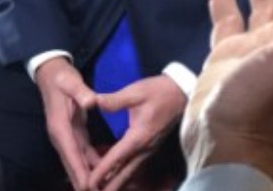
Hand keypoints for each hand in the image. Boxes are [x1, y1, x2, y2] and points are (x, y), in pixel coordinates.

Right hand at [34, 56, 99, 190]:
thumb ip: (81, 91)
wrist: (52, 74)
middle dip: (84, 182)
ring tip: (104, 188)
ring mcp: (66, 137)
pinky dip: (92, 165)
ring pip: (78, 163)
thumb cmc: (62, 78)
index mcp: (60, 127)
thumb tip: (91, 101)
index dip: (80, 173)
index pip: (71, 155)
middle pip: (73, 166)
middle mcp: (61, 137)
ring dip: (89, 177)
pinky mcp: (72, 135)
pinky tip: (104, 173)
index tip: (88, 188)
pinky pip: (83, 155)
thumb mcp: (71, 81)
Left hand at [88, 74, 185, 190]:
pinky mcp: (150, 148)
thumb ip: (114, 100)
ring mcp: (149, 150)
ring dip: (117, 183)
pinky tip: (115, 177)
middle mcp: (144, 148)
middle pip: (125, 173)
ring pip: (131, 172)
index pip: (117, 158)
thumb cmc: (158, 92)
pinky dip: (123, 174)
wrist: (181, 93)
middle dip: (109, 185)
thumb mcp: (135, 92)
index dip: (102, 171)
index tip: (90, 182)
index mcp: (138, 137)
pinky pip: (135, 166)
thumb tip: (93, 102)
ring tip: (102, 190)